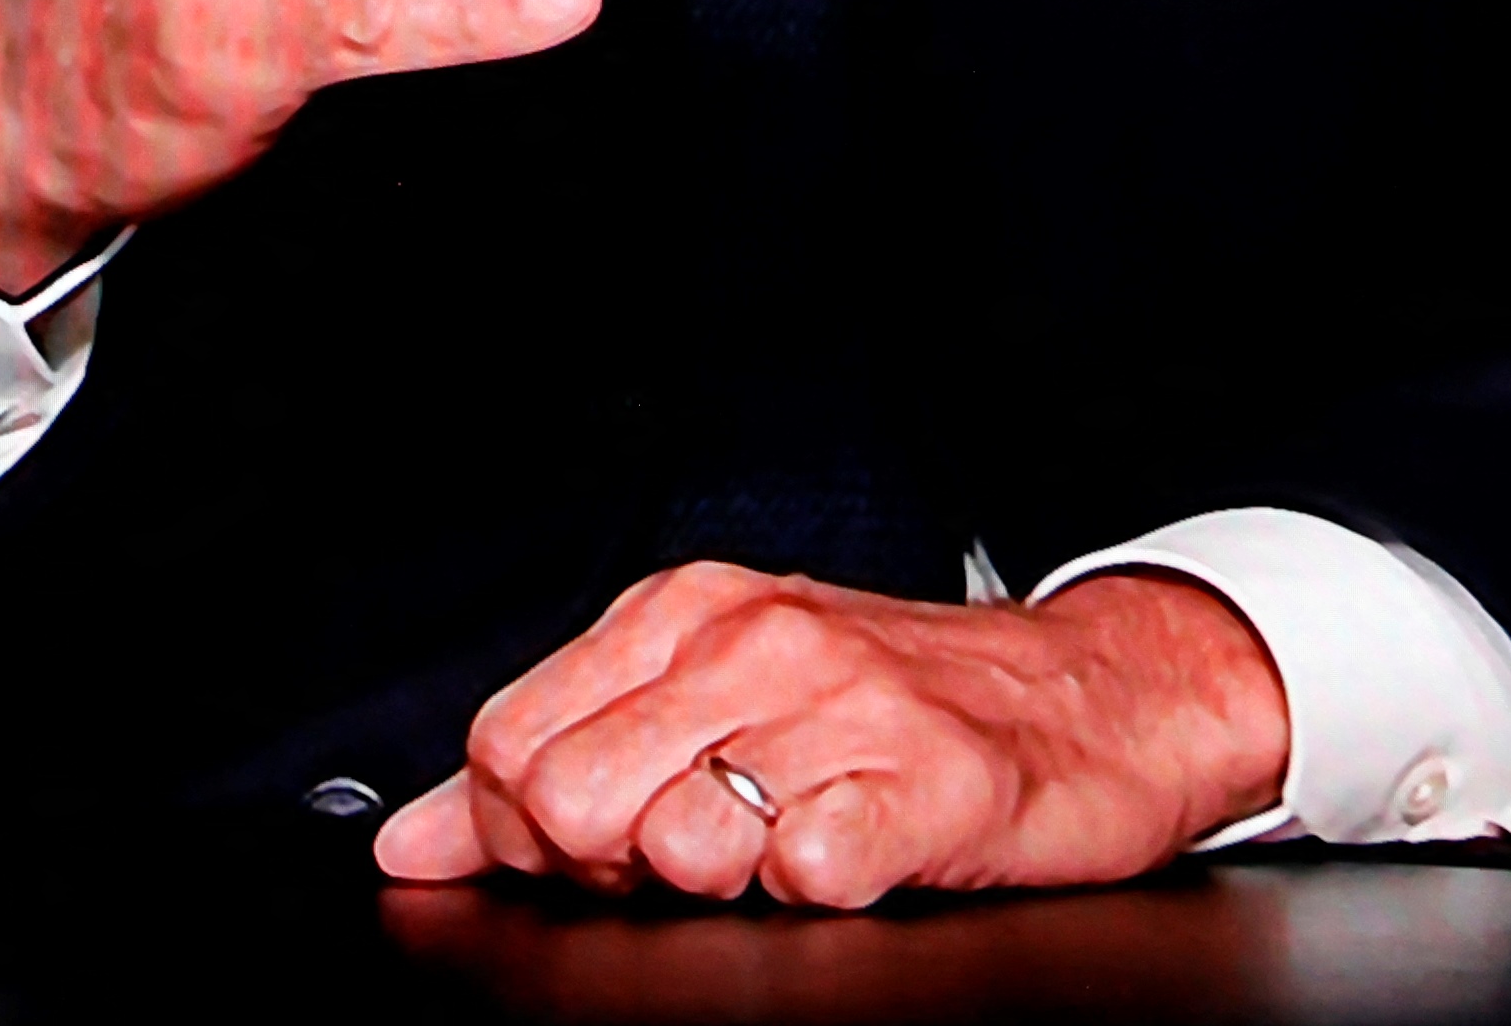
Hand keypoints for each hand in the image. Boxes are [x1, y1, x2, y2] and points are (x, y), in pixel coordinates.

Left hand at [371, 567, 1290, 910]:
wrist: (1101, 696)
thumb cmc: (904, 701)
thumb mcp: (716, 694)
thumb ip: (556, 756)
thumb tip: (409, 840)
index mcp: (685, 614)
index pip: (509, 743)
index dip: (529, 829)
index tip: (601, 843)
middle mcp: (754, 642)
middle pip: (568, 804)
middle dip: (610, 869)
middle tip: (699, 856)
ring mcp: (844, 707)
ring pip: (675, 844)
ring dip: (718, 884)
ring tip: (786, 848)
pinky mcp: (928, 784)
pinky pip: (807, 877)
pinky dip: (819, 896)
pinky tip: (859, 854)